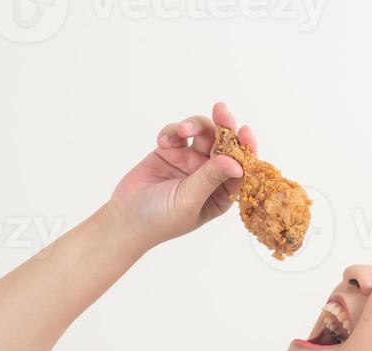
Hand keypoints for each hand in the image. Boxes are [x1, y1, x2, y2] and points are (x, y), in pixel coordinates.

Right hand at [106, 101, 257, 251]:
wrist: (126, 217)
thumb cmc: (161, 219)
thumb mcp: (188, 200)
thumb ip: (210, 179)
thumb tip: (237, 163)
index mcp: (222, 193)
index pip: (240, 167)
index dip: (245, 148)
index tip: (245, 132)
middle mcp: (210, 175)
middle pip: (224, 144)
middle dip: (223, 126)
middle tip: (220, 110)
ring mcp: (191, 161)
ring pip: (202, 133)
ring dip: (195, 126)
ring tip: (183, 130)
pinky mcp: (171, 151)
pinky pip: (178, 133)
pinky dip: (172, 132)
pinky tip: (162, 142)